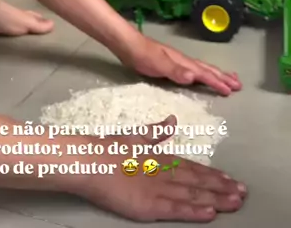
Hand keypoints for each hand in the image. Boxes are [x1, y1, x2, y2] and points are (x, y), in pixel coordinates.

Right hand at [78, 116, 246, 221]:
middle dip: (221, 187)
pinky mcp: (150, 206)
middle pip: (197, 181)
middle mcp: (164, 173)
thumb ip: (155, 132)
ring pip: (193, 195)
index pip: (192, 167)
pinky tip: (210, 213)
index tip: (229, 178)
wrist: (91, 160)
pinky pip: (177, 210)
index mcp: (160, 157)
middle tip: (242, 192)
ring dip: (215, 199)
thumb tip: (171, 120)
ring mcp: (159, 190)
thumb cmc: (109, 148)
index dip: (212, 174)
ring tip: (234, 202)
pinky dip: (194, 211)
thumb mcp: (134, 136)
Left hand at [119, 33, 241, 95]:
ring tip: (229, 78)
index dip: (217, 82)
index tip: (231, 91)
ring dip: (217, 74)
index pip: (204, 73)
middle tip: (239, 85)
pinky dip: (204, 73)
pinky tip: (201, 76)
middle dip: (223, 77)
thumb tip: (194, 77)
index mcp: (184, 62)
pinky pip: (194, 70)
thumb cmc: (143, 55)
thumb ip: (175, 70)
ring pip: (202, 68)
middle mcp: (184, 61)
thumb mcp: (158, 64)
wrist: (129, 46)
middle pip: (208, 69)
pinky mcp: (172, 64)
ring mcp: (178, 61)